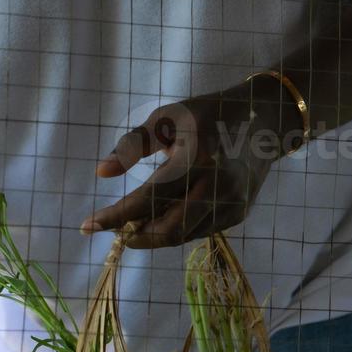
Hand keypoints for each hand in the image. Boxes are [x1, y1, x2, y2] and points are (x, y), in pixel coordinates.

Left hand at [81, 87, 285, 248]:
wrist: (266, 118)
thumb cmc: (207, 115)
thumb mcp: (167, 117)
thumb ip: (133, 144)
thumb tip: (102, 172)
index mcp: (197, 158)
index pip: (148, 198)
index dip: (115, 216)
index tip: (86, 226)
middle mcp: (218, 184)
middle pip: (168, 230)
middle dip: (135, 236)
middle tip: (113, 231)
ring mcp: (232, 202)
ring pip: (182, 235)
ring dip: (153, 235)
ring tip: (133, 223)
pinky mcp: (239, 213)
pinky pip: (198, 231)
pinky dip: (174, 228)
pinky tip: (161, 217)